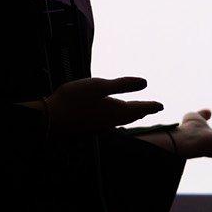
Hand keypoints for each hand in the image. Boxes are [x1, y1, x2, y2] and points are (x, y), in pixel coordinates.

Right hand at [45, 76, 162, 136]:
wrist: (50, 120)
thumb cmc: (74, 100)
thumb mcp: (100, 85)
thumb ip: (123, 84)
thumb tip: (145, 82)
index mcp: (116, 111)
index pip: (140, 108)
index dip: (151, 106)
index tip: (161, 106)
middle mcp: (111, 122)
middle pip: (131, 116)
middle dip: (141, 111)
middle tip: (150, 109)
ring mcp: (100, 128)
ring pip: (120, 121)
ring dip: (130, 116)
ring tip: (134, 112)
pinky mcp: (89, 129)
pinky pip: (109, 124)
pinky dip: (116, 118)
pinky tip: (110, 117)